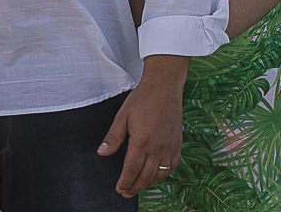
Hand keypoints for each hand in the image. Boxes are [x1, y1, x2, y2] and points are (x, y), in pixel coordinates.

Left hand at [97, 54, 188, 197]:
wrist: (163, 88)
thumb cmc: (141, 100)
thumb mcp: (122, 116)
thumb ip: (113, 137)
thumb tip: (102, 153)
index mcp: (141, 140)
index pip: (132, 169)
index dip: (125, 182)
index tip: (119, 189)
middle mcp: (157, 147)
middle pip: (146, 176)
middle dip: (135, 187)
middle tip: (126, 192)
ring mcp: (170, 146)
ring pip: (160, 174)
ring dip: (148, 183)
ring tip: (138, 186)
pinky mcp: (177, 144)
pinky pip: (172, 166)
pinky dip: (163, 174)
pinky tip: (155, 175)